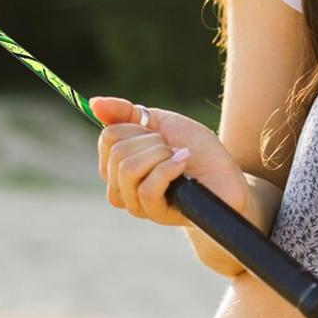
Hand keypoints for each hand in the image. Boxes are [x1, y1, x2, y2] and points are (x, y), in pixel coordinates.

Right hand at [91, 96, 251, 225]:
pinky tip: (184, 163)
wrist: (225, 174)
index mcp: (118, 163)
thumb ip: (126, 113)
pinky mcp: (156, 214)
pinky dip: (169, 168)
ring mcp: (136, 203)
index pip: (108, 137)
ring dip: (160, 155)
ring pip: (128, 170)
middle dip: (152, 141)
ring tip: (178, 157)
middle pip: (117, 152)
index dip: (137, 127)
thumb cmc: (194, 148)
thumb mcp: (161, 122)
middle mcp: (121, 186)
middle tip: (171, 147)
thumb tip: (93, 103)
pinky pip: (147, 188)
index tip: (158, 133)